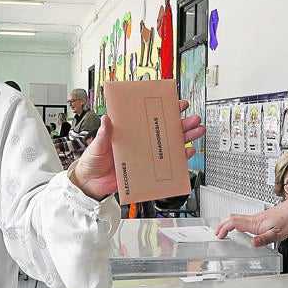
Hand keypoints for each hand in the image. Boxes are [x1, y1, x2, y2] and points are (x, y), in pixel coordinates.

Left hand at [69, 100, 205, 199]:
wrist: (90, 184)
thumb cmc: (92, 161)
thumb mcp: (97, 145)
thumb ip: (103, 134)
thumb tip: (106, 119)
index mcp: (130, 131)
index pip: (150, 117)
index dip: (165, 109)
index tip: (177, 103)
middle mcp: (141, 141)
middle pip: (166, 130)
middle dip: (182, 123)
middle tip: (194, 119)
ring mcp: (145, 155)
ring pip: (170, 145)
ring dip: (185, 138)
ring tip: (197, 131)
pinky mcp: (147, 170)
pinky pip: (167, 164)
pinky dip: (179, 158)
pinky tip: (187, 152)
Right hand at [214, 185, 287, 245]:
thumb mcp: (278, 234)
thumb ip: (264, 239)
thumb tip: (252, 244)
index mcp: (255, 223)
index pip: (233, 222)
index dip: (223, 228)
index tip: (218, 235)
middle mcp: (255, 219)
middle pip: (232, 219)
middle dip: (222, 225)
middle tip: (217, 233)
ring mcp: (258, 217)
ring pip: (238, 218)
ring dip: (229, 224)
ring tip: (225, 232)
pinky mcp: (262, 217)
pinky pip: (245, 220)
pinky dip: (238, 224)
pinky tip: (242, 229)